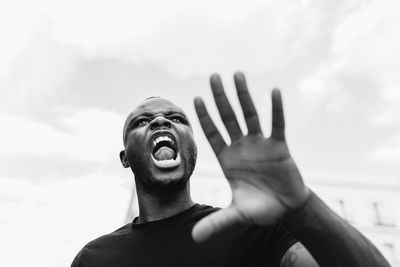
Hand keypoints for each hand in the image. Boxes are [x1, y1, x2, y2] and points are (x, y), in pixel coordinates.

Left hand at [192, 72, 308, 241]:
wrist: (286, 208)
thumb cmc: (260, 209)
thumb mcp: (237, 215)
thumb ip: (217, 223)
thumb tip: (194, 239)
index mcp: (228, 159)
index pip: (212, 133)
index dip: (205, 117)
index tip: (196, 98)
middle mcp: (242, 147)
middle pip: (228, 117)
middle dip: (221, 98)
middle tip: (213, 76)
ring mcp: (260, 144)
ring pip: (250, 115)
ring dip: (244, 95)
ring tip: (236, 74)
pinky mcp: (279, 146)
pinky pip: (277, 124)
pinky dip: (276, 109)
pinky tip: (273, 91)